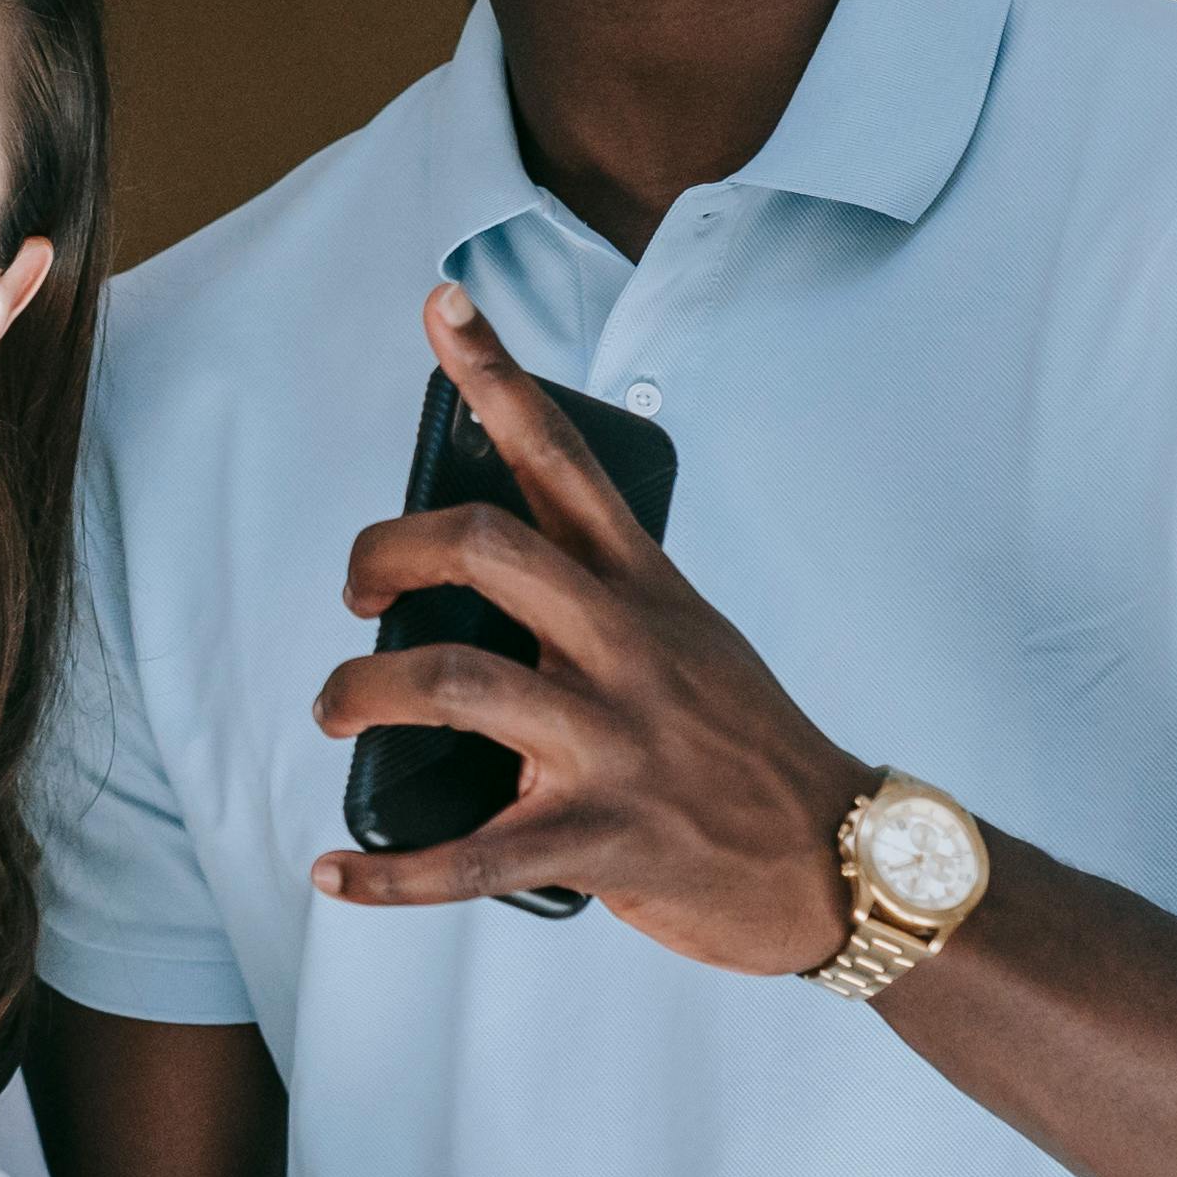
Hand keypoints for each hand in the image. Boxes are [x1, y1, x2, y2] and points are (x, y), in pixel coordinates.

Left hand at [309, 286, 864, 975]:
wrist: (843, 861)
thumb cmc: (748, 749)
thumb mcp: (692, 640)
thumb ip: (602, 601)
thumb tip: (488, 577)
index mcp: (644, 589)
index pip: (562, 459)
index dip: (495, 374)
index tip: (441, 304)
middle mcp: (625, 648)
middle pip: (482, 547)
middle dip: (385, 553)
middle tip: (356, 594)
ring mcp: (614, 741)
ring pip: (455, 683)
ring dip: (362, 692)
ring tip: (335, 709)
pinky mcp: (602, 837)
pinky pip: (470, 856)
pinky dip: (387, 873)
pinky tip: (333, 872)